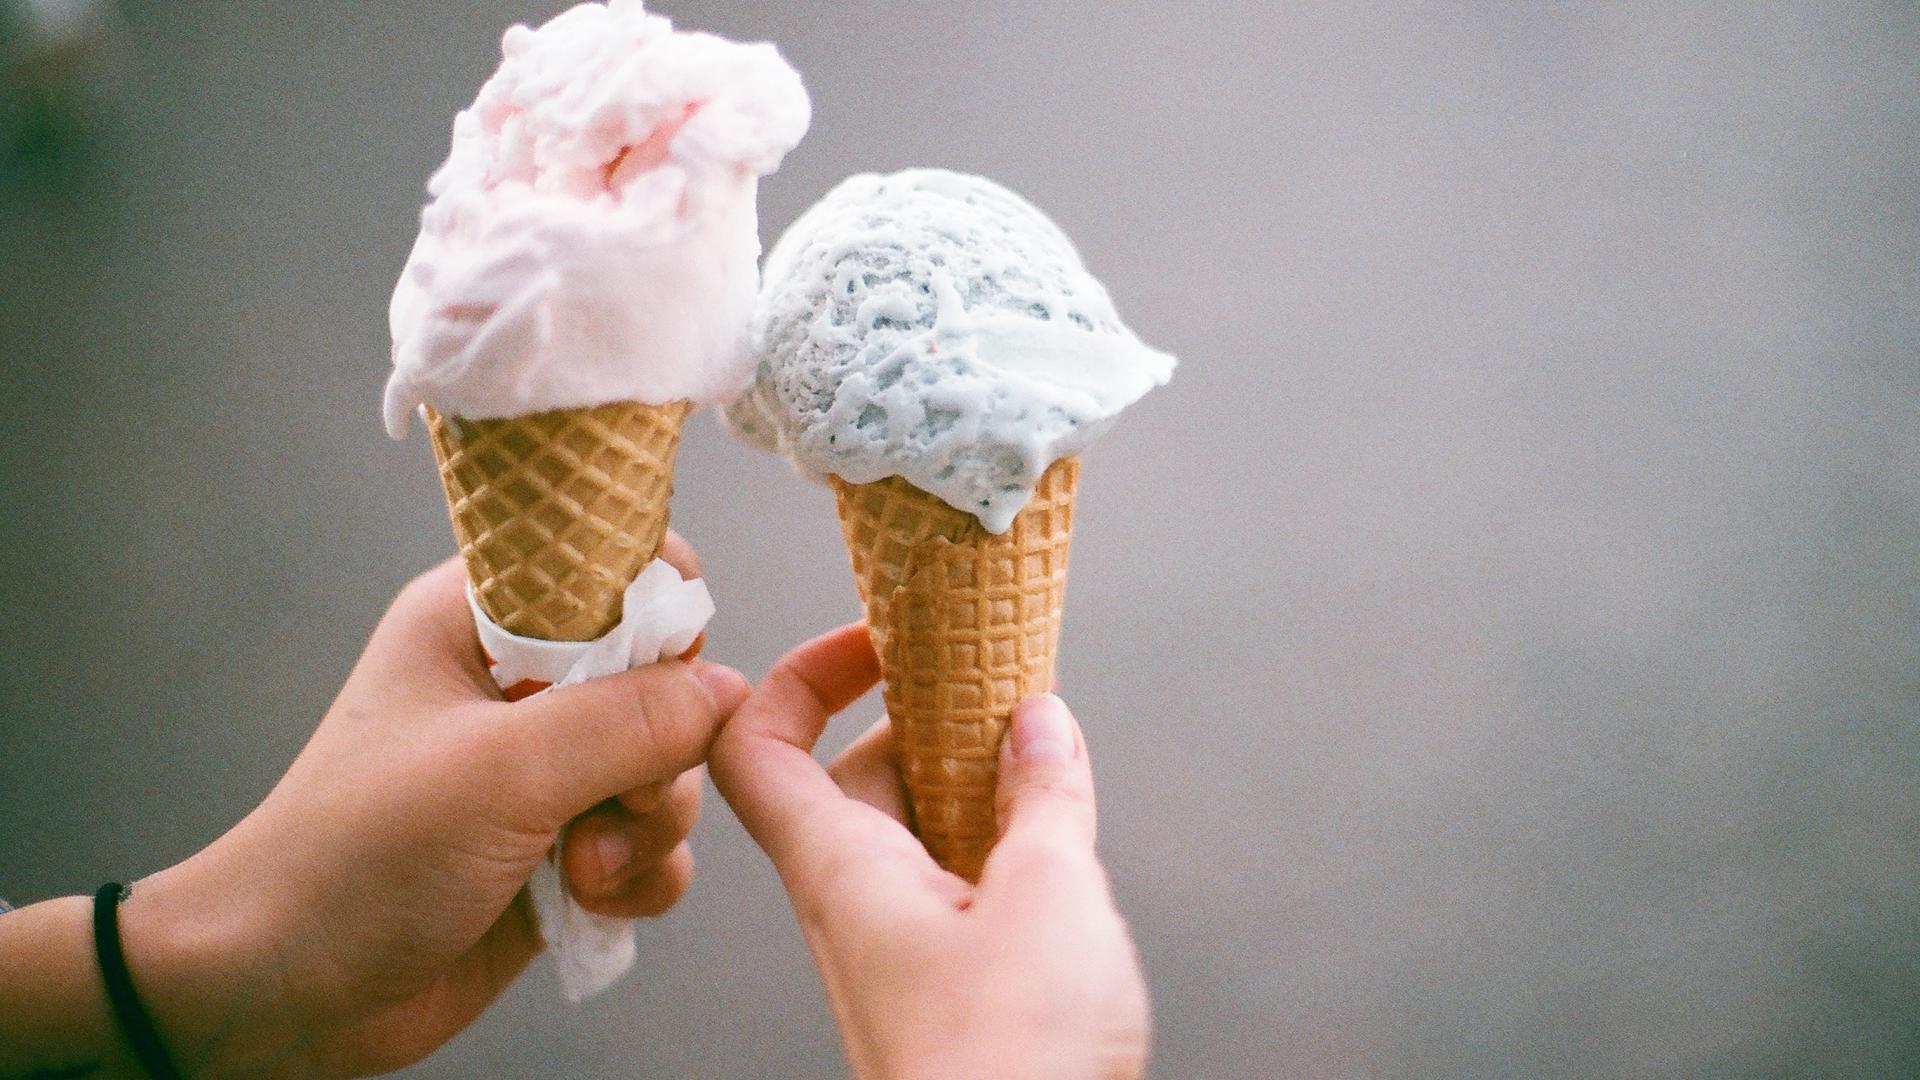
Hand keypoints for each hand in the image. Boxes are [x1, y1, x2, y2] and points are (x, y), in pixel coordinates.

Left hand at [73, 541, 744, 1077]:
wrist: (287, 995)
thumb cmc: (353, 859)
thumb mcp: (499, 771)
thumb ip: (627, 720)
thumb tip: (725, 693)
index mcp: (479, 623)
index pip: (607, 565)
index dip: (655, 611)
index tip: (664, 671)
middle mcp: (518, 688)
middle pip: (660, 679)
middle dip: (660, 750)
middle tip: (615, 798)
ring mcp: (545, 773)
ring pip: (668, 769)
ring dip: (650, 827)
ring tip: (584, 867)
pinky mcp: (564, 848)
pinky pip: (656, 845)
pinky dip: (642, 877)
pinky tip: (587, 901)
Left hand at [711, 626, 1149, 1079]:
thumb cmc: (1003, 1067)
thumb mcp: (1048, 895)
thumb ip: (1045, 796)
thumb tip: (1041, 721)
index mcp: (841, 868)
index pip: (755, 744)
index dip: (798, 672)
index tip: (878, 635)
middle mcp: (851, 903)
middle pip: (851, 777)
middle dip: (921, 719)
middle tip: (995, 683)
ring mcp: (895, 950)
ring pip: (909, 834)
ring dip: (965, 781)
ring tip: (1040, 754)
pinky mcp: (940, 991)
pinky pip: (946, 888)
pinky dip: (989, 844)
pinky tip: (1051, 838)